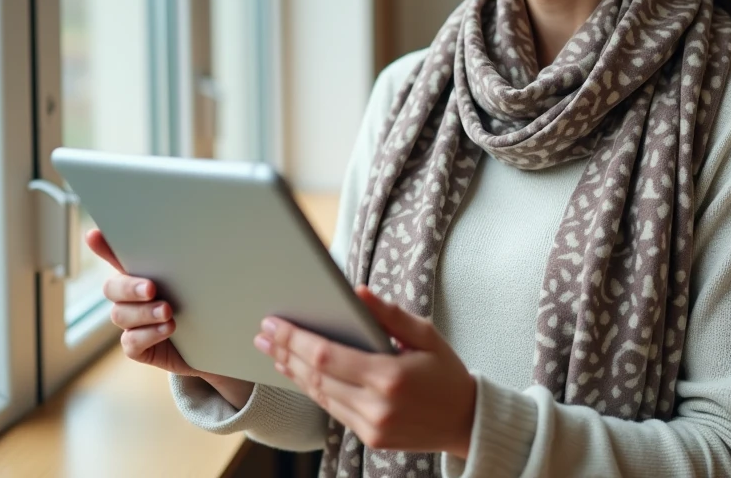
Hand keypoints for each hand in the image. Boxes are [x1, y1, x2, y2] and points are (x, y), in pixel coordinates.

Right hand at [86, 229, 252, 407]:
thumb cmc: (210, 302)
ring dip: (144, 312)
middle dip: (129, 286)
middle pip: (112, 287)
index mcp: (145, 273)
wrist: (219, 343)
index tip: (94, 235)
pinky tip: (167, 329)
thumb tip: (213, 230)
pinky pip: (131, 342)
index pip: (118, 256)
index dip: (104, 246)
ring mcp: (133, 323)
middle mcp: (133, 297)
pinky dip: (148, 335)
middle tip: (151, 287)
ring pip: (120, 314)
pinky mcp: (139, 347)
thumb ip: (197, 260)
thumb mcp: (205, 278)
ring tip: (168, 311)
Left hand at [255, 286, 476, 458]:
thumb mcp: (426, 335)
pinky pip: (332, 410)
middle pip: (316, 376)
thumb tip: (357, 292)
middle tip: (263, 333)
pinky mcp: (370, 438)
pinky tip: (300, 373)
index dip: (295, 339)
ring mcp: (372, 427)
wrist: (467, 422)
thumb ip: (389, 314)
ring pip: (320, 396)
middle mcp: (376, 407)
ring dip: (293, 372)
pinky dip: (313, 389)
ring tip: (273, 351)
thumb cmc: (447, 373)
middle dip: (285, 352)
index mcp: (390, 377)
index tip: (274, 323)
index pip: (327, 355)